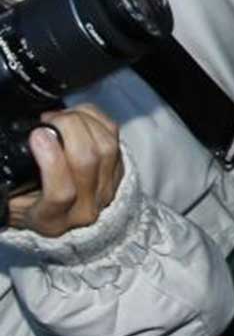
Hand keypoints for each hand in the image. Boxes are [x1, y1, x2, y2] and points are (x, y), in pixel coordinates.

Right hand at [6, 106, 122, 236]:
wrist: (62, 214)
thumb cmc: (30, 203)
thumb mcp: (12, 199)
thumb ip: (11, 180)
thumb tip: (9, 153)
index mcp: (51, 219)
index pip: (61, 193)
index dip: (52, 160)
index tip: (38, 135)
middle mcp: (84, 208)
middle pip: (87, 161)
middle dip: (69, 129)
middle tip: (49, 119)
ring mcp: (106, 191)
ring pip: (105, 146)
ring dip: (83, 121)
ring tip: (61, 116)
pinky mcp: (120, 172)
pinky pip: (115, 137)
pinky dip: (97, 119)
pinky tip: (79, 115)